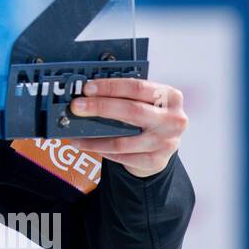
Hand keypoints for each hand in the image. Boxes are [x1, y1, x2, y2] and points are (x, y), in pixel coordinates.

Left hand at [67, 77, 187, 178]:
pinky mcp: (156, 161)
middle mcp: (172, 119)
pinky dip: (102, 150)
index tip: (88, 88)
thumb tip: (89, 93)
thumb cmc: (150, 117)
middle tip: (77, 107)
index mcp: (169, 96)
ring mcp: (166, 142)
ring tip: (76, 133)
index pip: (137, 87)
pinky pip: (122, 156)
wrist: (165, 145)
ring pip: (123, 140)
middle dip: (100, 107)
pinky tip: (89, 145)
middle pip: (132, 111)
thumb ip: (124, 95)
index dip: (110, 87)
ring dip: (94, 137)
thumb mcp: (146, 101)